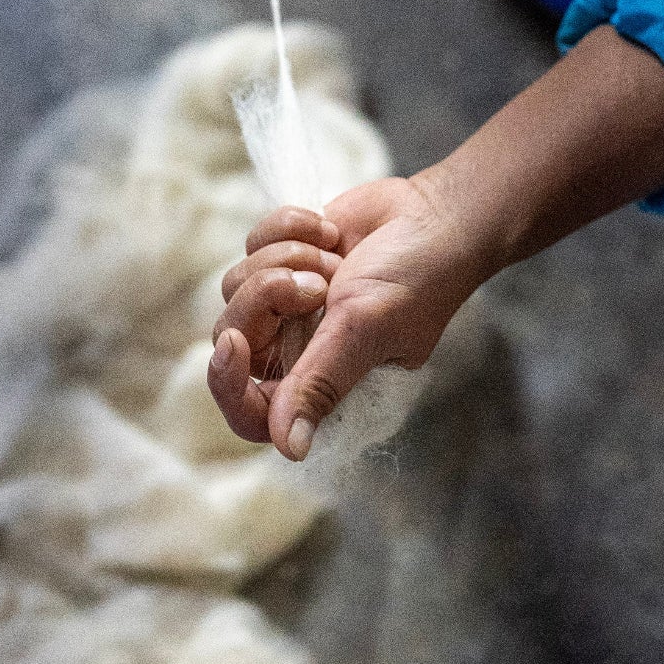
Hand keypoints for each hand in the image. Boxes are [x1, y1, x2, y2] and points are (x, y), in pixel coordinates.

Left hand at [207, 175, 481, 460]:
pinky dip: (291, 229)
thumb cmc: (415, 280)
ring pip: (236, 284)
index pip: (252, 413)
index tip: (235, 343)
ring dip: (287, 260)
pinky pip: (253, 242)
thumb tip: (291, 448)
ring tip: (336, 260)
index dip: (230, 386)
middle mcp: (298, 348)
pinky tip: (330, 233)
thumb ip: (321, 383)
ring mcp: (287, 301)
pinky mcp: (285, 255)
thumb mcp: (364, 331)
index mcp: (320, 384)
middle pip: (232, 336)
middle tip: (316, 287)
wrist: (434, 216)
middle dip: (266, 299)